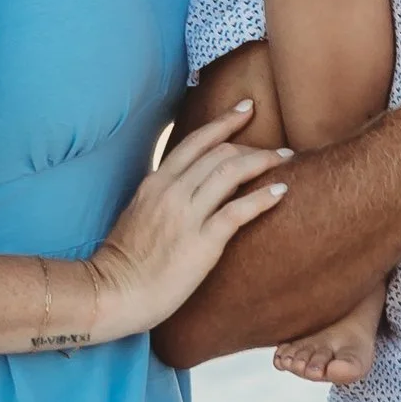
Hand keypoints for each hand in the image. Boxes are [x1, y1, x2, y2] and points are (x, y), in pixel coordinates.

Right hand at [88, 106, 291, 337]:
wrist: (114, 292)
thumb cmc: (126, 260)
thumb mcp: (140, 213)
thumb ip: (163, 195)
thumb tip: (189, 185)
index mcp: (156, 182)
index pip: (196, 141)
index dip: (224, 121)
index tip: (247, 109)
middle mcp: (172, 192)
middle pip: (220, 153)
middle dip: (253, 147)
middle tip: (279, 151)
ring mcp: (186, 215)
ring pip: (231, 172)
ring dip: (264, 162)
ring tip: (286, 162)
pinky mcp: (202, 242)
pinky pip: (239, 210)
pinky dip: (263, 197)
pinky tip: (281, 192)